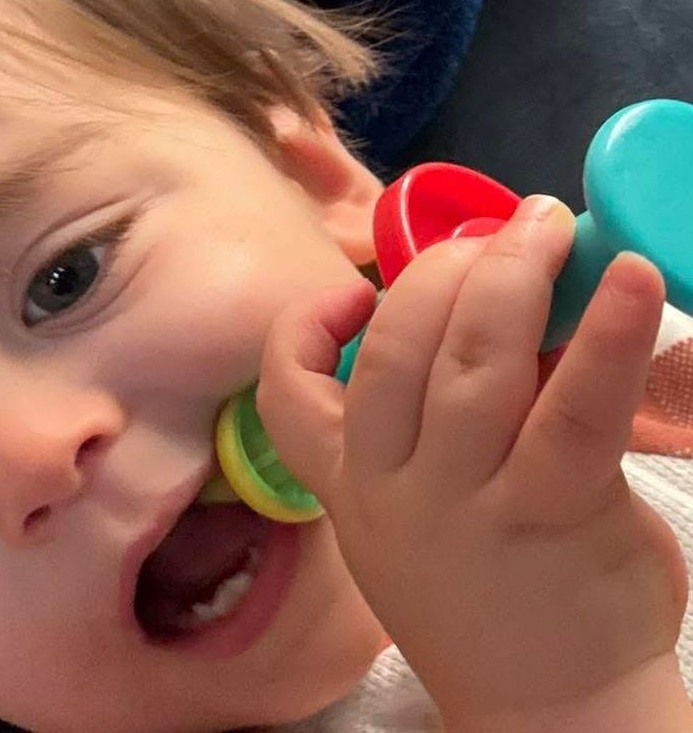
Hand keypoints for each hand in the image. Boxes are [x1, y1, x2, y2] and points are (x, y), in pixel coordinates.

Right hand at [258, 196, 689, 729]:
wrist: (548, 709)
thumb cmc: (486, 590)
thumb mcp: (423, 511)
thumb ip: (436, 418)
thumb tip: (502, 299)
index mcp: (348, 485)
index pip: (285, 395)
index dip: (305, 326)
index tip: (357, 293)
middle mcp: (389, 489)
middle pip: (396, 348)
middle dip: (446, 266)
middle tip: (503, 227)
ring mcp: (464, 503)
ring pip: (472, 361)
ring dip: (512, 273)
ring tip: (548, 226)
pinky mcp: (551, 515)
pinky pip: (573, 409)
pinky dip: (604, 333)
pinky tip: (625, 279)